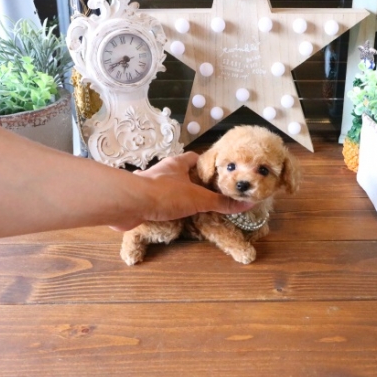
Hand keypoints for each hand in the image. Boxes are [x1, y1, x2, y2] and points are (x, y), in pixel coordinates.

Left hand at [110, 152, 253, 230]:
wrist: (129, 204)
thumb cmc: (165, 194)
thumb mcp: (199, 199)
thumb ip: (221, 202)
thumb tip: (248, 203)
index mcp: (177, 164)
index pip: (195, 158)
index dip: (207, 166)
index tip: (218, 176)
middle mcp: (163, 171)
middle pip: (182, 174)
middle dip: (194, 184)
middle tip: (209, 196)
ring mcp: (149, 185)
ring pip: (168, 188)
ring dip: (177, 196)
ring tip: (192, 208)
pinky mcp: (140, 199)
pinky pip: (155, 202)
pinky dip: (163, 209)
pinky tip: (170, 217)